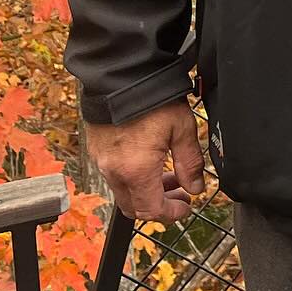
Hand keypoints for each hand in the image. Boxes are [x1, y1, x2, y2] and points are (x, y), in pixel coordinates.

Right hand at [86, 99, 207, 222]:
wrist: (119, 76)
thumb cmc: (151, 98)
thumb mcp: (182, 128)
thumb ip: (190, 162)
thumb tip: (195, 187)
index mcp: (136, 170)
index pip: (151, 210)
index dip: (171, 214)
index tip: (186, 206)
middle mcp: (114, 171)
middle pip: (134, 206)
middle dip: (159, 205)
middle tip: (180, 193)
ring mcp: (102, 161)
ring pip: (124, 191)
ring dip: (147, 190)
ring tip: (169, 174)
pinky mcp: (96, 150)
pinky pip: (114, 175)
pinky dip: (133, 177)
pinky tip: (150, 161)